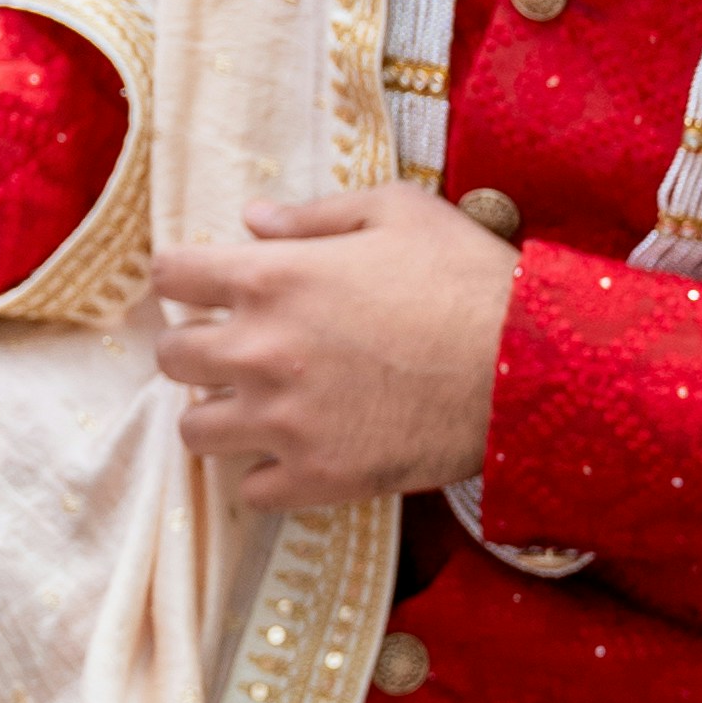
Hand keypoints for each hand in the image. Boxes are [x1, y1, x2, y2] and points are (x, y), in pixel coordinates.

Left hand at [151, 191, 518, 518]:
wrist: (530, 365)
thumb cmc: (468, 276)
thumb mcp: (397, 212)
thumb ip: (315, 215)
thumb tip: (252, 220)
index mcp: (271, 277)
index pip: (172, 276)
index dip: (186, 278)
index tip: (206, 286)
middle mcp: (260, 349)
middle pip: (171, 356)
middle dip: (196, 348)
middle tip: (236, 349)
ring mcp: (284, 420)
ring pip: (195, 431)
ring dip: (220, 416)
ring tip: (258, 409)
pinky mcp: (318, 477)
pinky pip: (251, 490)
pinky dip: (266, 476)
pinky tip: (296, 456)